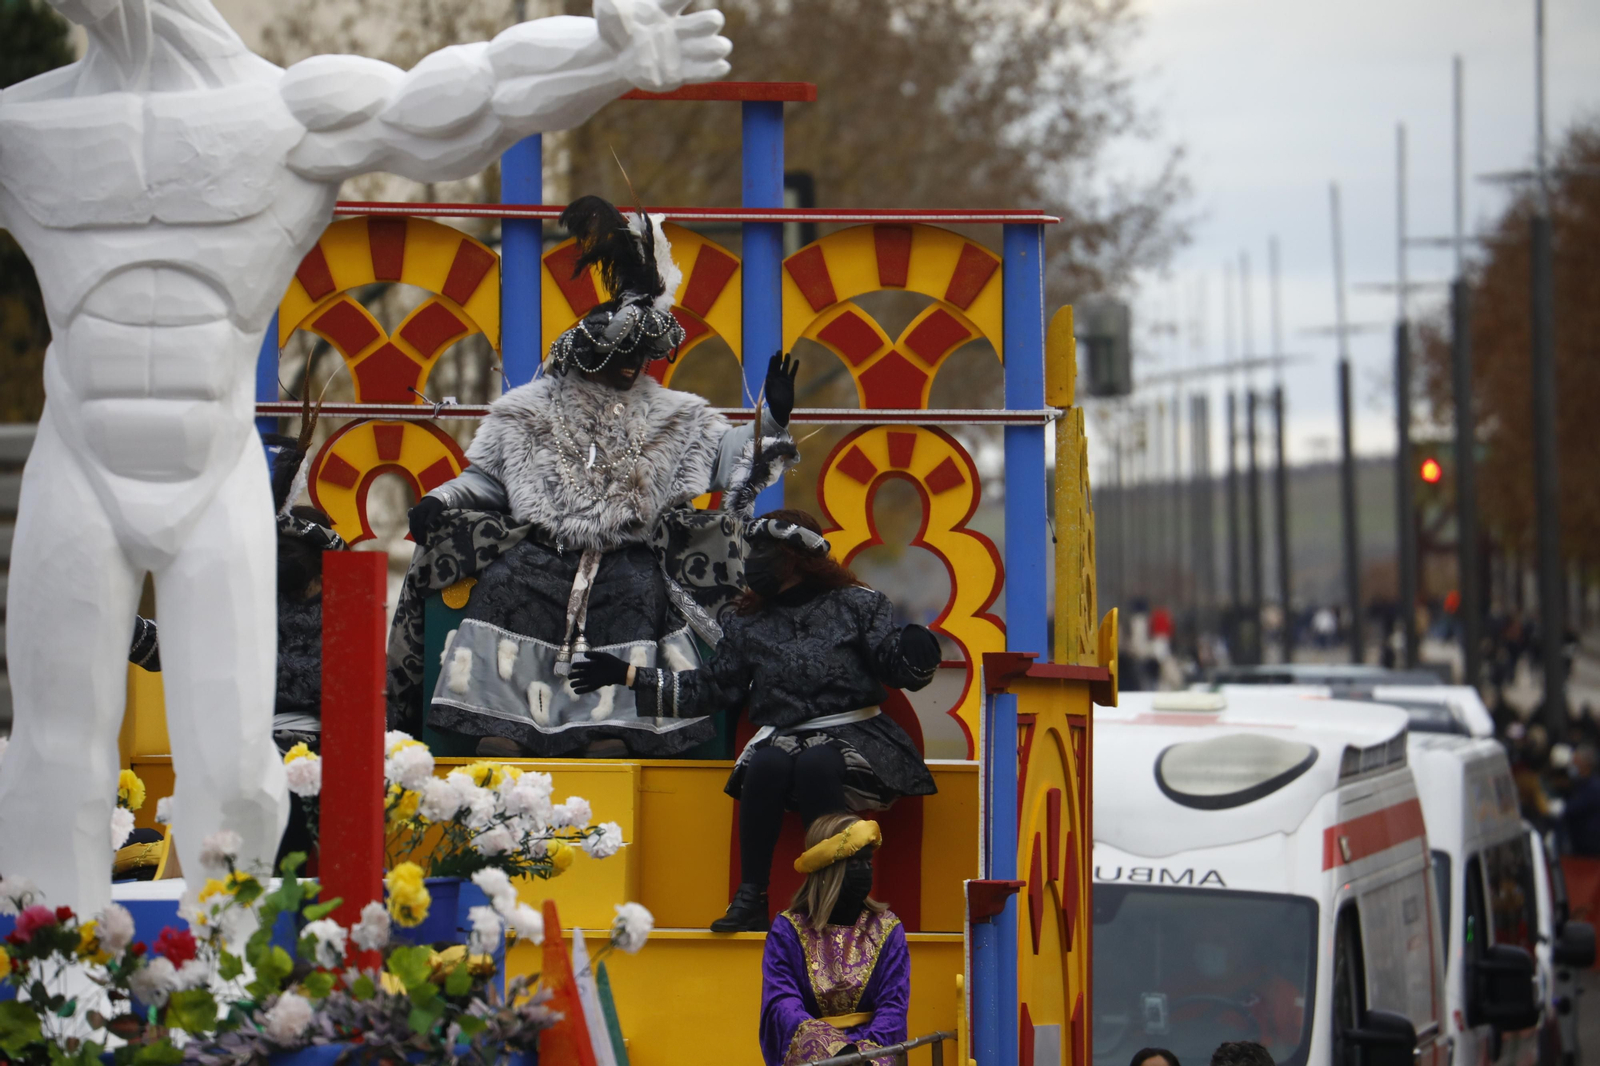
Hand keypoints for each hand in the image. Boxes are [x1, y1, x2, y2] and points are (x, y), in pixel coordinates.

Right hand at [408, 496, 445, 543]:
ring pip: (412, 526)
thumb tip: (426, 525)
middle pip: (414, 527)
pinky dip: (413, 530)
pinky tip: (415, 536)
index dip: (420, 534)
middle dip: (417, 536)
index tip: (423, 541)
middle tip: (420, 544)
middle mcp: (414, 513)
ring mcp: (412, 514)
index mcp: (419, 512)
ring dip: (414, 534)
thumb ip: (431, 517)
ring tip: (418, 542)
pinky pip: (412, 524)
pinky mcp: (412, 515)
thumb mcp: (435, 510)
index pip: (419, 526)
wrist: (433, 498)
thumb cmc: (436, 505)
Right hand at [569, 651, 630, 693]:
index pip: (582, 665)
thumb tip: (584, 654)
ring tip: (571, 685)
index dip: (577, 665)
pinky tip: (576, 691)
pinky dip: (582, 690)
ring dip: (577, 683)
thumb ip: (594, 654)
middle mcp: (592, 672)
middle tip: (569, 676)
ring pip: (583, 681)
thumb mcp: (603, 656)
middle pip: (581, 674)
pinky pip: (588, 688)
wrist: (621, 671)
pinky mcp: (597, 685)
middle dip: (574, 675)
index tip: (572, 666)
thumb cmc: (613, 662)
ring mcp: (594, 679)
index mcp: (592, 665)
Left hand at [595, 0, 731, 93]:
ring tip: (716, 48)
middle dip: (710, 22)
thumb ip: (611, 8)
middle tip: (708, 24)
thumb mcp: (606, 13)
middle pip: (706, 22)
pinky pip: (705, 72)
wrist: (615, 56)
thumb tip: (611, 5)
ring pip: (713, 46)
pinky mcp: (682, 73)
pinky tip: (720, 66)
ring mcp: (684, 51)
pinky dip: (715, 69)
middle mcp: (680, 28)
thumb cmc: (614, 27)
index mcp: (665, 9)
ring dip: (716, 47)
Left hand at [764, 351, 798, 426]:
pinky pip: (792, 373)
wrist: (781, 410)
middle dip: (778, 359)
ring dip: (786, 361)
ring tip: (788, 354)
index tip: (773, 356)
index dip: (772, 363)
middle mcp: (776, 378)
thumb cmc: (774, 404)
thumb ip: (768, 387)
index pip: (771, 369)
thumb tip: (767, 379)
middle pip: (777, 366)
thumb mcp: (770, 396)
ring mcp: (783, 380)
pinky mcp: (790, 382)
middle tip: (779, 351)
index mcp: (770, 380)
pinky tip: (797, 361)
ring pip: (785, 368)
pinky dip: (794, 367)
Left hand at [900, 625, 940, 672]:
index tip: (914, 665)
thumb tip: (897, 658)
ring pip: (929, 657)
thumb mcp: (901, 643)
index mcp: (910, 647)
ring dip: (930, 664)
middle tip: (922, 669)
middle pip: (921, 660)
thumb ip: (900, 651)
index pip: (912, 659)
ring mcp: (925, 645)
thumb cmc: (907, 638)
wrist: (915, 629)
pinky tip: (936, 663)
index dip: (913, 664)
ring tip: (929, 668)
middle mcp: (918, 647)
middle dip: (922, 666)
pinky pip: (934, 652)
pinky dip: (936, 658)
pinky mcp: (930, 644)